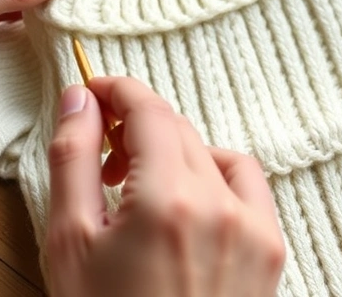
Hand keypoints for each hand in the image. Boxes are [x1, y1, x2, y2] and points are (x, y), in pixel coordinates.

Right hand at [46, 77, 285, 296]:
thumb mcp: (70, 244)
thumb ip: (73, 160)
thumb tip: (78, 100)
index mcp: (168, 201)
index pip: (148, 109)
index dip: (116, 90)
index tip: (93, 92)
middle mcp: (221, 207)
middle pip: (178, 128)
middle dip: (136, 127)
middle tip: (102, 154)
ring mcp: (255, 230)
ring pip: (213, 152)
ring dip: (174, 152)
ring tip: (139, 187)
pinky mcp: (272, 251)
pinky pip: (246, 184)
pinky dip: (215, 177)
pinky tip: (185, 205)